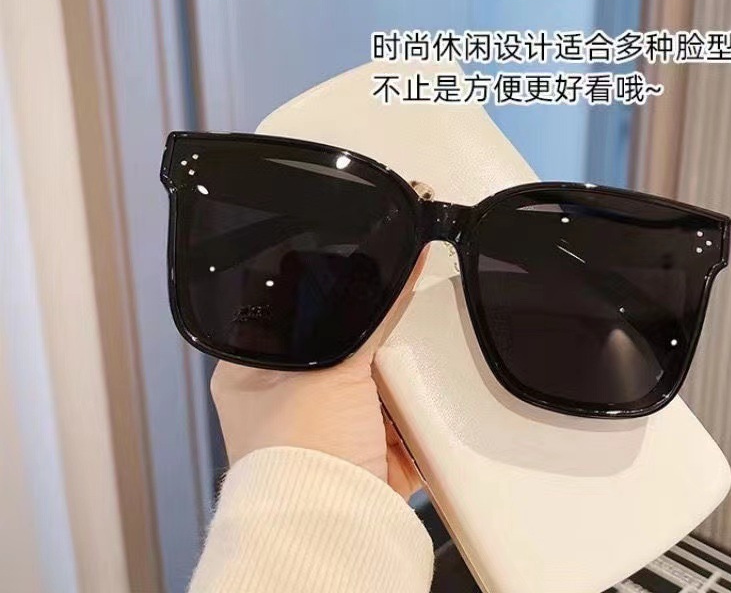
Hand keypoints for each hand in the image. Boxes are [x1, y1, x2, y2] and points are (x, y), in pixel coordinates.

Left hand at [209, 250, 427, 499]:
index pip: (289, 318)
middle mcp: (284, 403)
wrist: (332, 524)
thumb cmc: (300, 450)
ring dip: (394, 380)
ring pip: (371, 384)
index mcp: (251, 375)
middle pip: (339, 351)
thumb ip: (370, 313)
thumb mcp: (334, 364)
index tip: (358, 284)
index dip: (325, 301)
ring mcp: (326, 431)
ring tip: (406, 365)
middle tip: (389, 328)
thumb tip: (399, 265)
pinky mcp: (363, 455)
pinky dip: (412, 413)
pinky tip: (420, 399)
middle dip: (370, 345)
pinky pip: (396, 419)